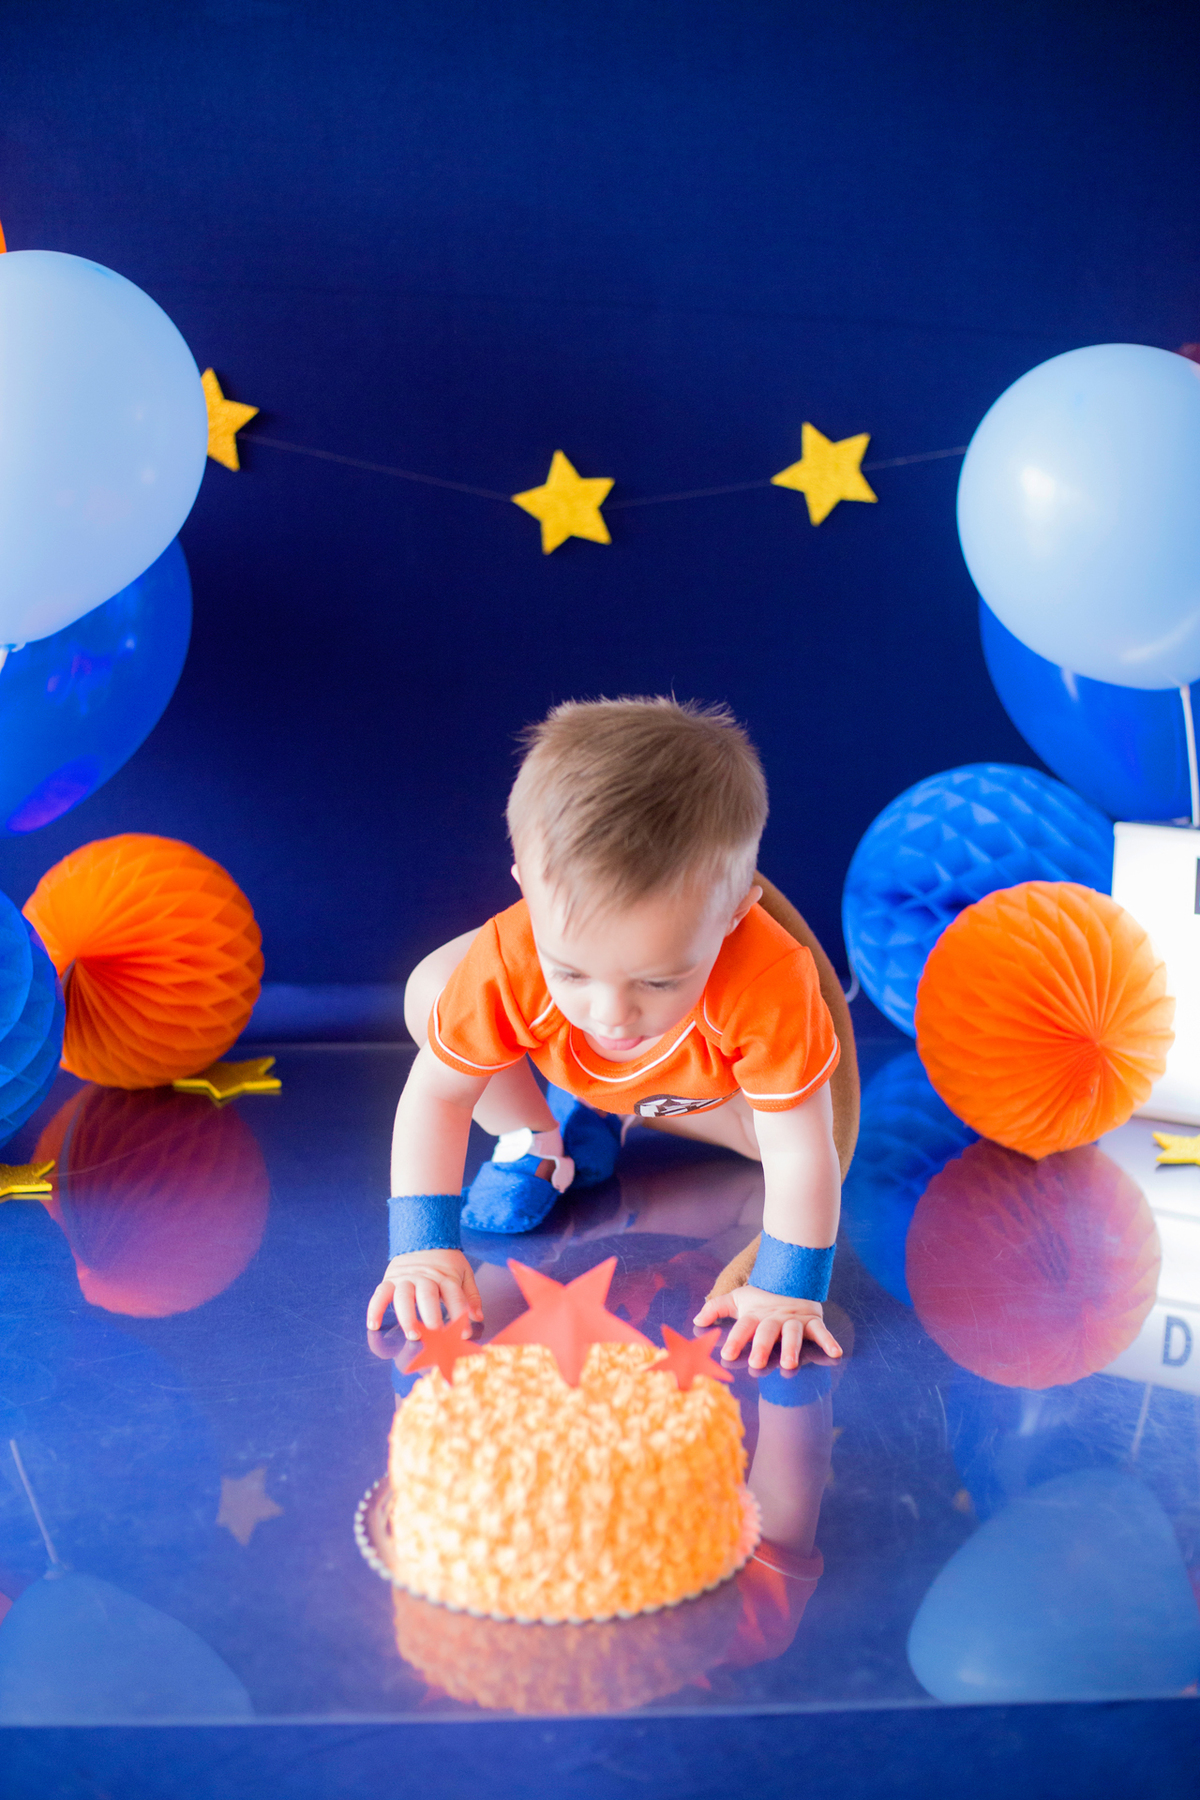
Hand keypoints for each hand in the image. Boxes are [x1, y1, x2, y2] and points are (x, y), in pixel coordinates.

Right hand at [366, 1248, 482, 1335]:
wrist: (423, 1237)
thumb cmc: (446, 1262)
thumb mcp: (464, 1273)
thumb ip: (471, 1296)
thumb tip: (478, 1317)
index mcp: (446, 1277)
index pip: (455, 1295)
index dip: (460, 1314)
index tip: (464, 1333)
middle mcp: (425, 1277)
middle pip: (427, 1295)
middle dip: (431, 1314)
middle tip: (435, 1333)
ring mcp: (406, 1278)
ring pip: (403, 1296)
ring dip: (407, 1316)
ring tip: (413, 1334)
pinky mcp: (390, 1279)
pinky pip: (380, 1293)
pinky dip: (375, 1308)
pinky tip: (373, 1325)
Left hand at [694, 1284, 841, 1370]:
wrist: (791, 1279)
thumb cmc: (761, 1297)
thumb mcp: (737, 1299)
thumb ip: (716, 1308)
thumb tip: (696, 1320)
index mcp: (756, 1314)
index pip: (744, 1326)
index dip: (736, 1339)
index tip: (728, 1354)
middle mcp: (774, 1318)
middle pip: (768, 1331)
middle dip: (762, 1346)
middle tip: (757, 1362)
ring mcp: (794, 1320)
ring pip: (793, 1333)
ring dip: (792, 1347)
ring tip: (789, 1362)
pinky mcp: (812, 1321)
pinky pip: (822, 1331)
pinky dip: (829, 1341)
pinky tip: (836, 1352)